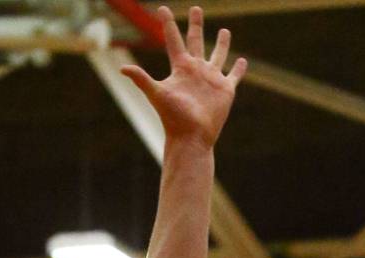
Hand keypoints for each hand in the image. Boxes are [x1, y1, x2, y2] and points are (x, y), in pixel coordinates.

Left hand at [120, 6, 246, 147]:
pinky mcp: (225, 90)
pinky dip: (238, 69)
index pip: (174, 40)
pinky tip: (242, 61)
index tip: (162, 9)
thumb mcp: (157, 94)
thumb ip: (142, 79)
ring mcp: (212, 79)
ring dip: (221, 44)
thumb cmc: (174, 118)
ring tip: (224, 31)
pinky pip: (233, 76)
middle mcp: (196, 70)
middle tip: (196, 9)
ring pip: (218, 55)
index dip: (168, 24)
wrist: (192, 138)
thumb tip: (122, 69)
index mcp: (181, 68)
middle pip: (196, 41)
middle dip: (196, 25)